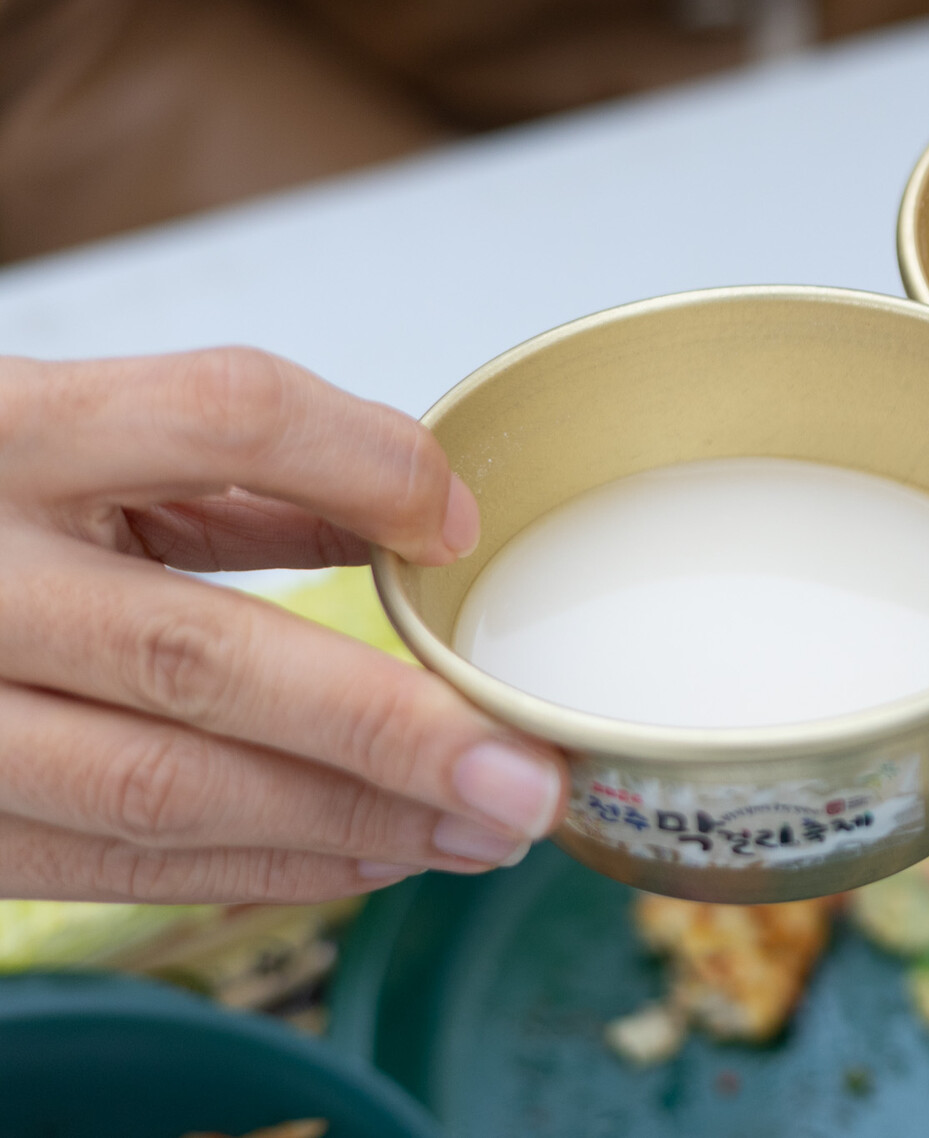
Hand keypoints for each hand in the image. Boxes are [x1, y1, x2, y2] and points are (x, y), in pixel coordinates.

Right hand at [0, 349, 563, 901]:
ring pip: (154, 787)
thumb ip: (228, 461)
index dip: (363, 460)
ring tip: (479, 832)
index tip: (460, 524)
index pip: (218, 412)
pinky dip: (250, 869)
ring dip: (342, 824)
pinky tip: (365, 858)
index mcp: (3, 429)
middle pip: (199, 652)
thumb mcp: (61, 429)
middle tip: (524, 775)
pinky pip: (101, 863)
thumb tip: (422, 509)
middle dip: (385, 728)